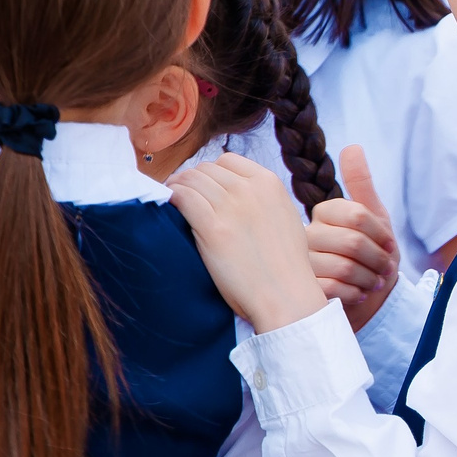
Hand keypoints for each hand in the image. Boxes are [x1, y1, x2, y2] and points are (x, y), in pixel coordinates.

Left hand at [169, 153, 331, 332]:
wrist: (286, 295)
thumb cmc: (286, 266)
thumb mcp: (285, 218)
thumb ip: (263, 200)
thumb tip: (235, 193)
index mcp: (271, 184)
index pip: (228, 160)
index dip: (211, 173)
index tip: (203, 187)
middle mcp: (251, 189)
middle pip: (206, 169)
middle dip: (192, 180)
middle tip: (182, 195)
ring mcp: (232, 206)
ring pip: (191, 179)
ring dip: (177, 187)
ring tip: (172, 201)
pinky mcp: (213, 228)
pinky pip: (183, 197)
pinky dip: (172, 198)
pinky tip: (170, 207)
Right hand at [310, 146, 400, 328]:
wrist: (366, 299)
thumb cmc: (370, 257)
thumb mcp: (374, 217)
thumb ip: (361, 184)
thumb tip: (352, 146)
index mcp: (323, 214)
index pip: (358, 216)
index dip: (382, 235)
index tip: (389, 247)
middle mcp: (306, 235)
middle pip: (353, 243)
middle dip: (378, 260)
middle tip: (385, 270)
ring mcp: (301, 263)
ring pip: (344, 267)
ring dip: (370, 279)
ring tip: (374, 283)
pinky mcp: (303, 290)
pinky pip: (334, 288)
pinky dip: (357, 294)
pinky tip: (360, 295)